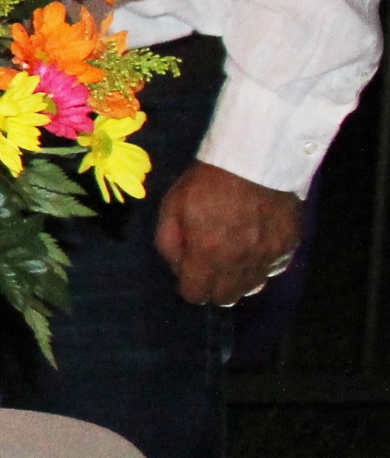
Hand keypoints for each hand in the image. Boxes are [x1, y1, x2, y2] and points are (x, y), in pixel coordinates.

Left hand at [155, 159, 301, 307]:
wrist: (256, 159)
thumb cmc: (207, 181)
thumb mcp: (172, 206)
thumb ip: (168, 242)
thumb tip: (176, 268)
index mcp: (207, 254)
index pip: (196, 295)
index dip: (189, 286)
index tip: (190, 273)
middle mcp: (239, 263)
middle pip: (226, 298)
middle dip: (214, 288)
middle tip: (211, 266)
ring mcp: (267, 256)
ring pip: (251, 287)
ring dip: (239, 279)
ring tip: (234, 256)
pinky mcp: (288, 247)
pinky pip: (273, 270)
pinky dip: (262, 265)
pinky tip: (255, 246)